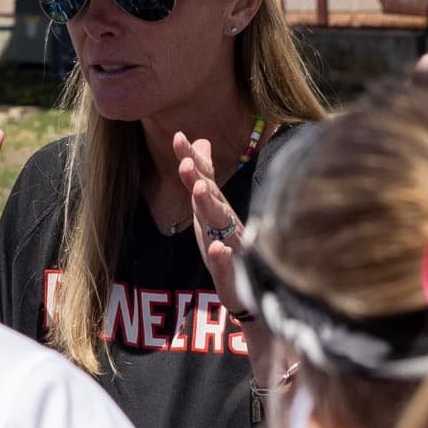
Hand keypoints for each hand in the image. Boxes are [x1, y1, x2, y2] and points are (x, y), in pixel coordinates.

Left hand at [174, 132, 245, 312]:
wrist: (250, 289)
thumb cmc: (227, 244)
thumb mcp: (210, 208)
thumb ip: (204, 176)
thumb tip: (201, 142)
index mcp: (216, 208)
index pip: (203, 179)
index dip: (191, 159)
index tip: (177, 137)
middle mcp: (225, 222)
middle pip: (210, 196)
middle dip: (197, 178)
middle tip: (184, 162)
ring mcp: (230, 246)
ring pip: (219, 224)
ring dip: (210, 206)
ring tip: (199, 190)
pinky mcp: (231, 272)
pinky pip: (226, 264)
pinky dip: (222, 256)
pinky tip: (218, 249)